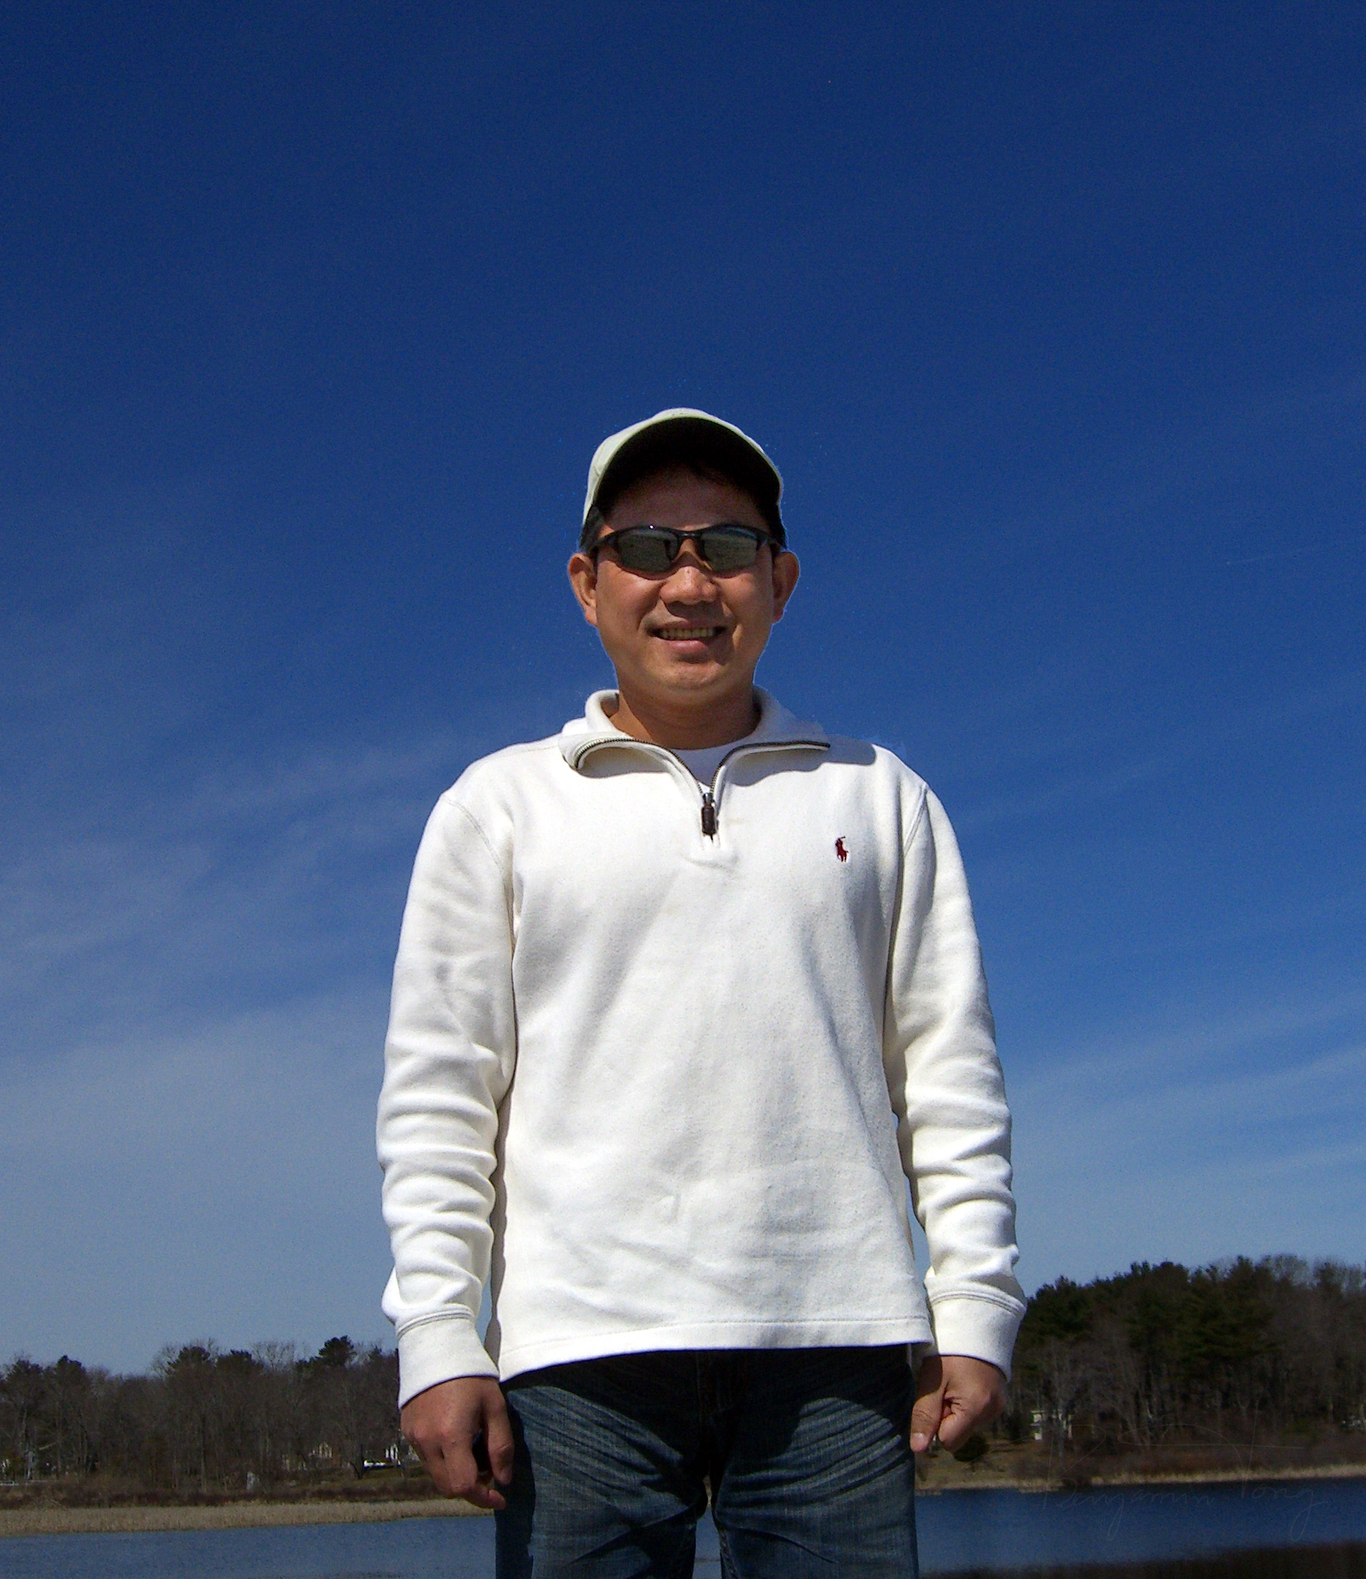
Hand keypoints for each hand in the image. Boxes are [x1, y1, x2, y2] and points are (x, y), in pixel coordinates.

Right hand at [400, 1375, 513, 1508]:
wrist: (437, 1346)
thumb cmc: (471, 1375)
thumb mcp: (494, 1406)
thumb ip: (500, 1445)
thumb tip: (504, 1479)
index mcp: (451, 1436)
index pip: (464, 1485)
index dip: (483, 1498)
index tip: (500, 1498)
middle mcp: (427, 1441)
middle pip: (448, 1486)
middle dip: (471, 1487)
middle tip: (489, 1469)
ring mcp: (413, 1437)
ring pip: (436, 1474)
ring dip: (456, 1473)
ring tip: (473, 1448)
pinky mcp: (407, 1430)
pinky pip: (426, 1458)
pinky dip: (443, 1459)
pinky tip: (456, 1437)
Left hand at [910, 1353, 1006, 1454]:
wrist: (974, 1323)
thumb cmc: (948, 1352)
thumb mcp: (931, 1382)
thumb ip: (924, 1416)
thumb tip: (918, 1450)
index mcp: (975, 1409)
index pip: (948, 1441)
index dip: (936, 1423)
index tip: (936, 1398)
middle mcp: (992, 1412)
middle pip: (959, 1434)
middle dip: (947, 1417)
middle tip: (945, 1388)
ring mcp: (999, 1406)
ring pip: (968, 1424)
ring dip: (957, 1409)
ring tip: (956, 1380)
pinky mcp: (1000, 1399)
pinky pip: (978, 1413)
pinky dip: (968, 1403)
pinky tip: (966, 1381)